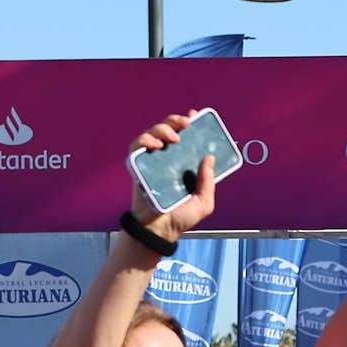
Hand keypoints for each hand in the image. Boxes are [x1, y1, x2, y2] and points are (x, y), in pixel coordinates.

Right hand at [128, 112, 217, 239]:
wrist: (160, 231)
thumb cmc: (181, 218)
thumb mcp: (203, 202)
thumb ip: (208, 182)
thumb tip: (209, 158)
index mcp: (182, 163)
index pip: (184, 136)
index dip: (188, 123)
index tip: (194, 116)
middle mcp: (167, 158)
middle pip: (168, 129)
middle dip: (176, 121)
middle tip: (185, 124)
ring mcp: (151, 161)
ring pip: (152, 133)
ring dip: (162, 129)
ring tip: (173, 138)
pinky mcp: (137, 166)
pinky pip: (137, 146)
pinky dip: (145, 141)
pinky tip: (156, 146)